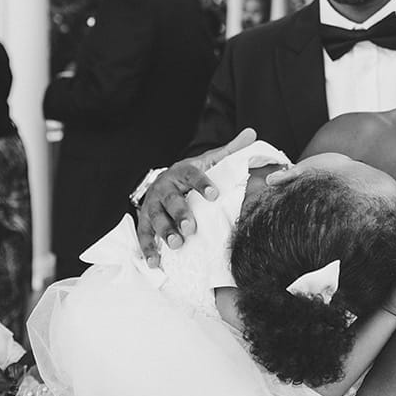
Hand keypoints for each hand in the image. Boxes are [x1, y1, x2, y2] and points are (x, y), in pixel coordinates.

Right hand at [137, 128, 255, 262]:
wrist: (163, 180)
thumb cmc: (191, 174)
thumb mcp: (209, 160)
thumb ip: (230, 150)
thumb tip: (251, 134)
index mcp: (182, 171)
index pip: (192, 175)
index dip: (203, 184)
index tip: (215, 194)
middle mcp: (165, 186)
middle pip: (171, 200)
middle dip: (180, 213)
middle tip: (190, 227)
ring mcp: (153, 204)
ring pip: (156, 218)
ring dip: (165, 231)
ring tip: (176, 244)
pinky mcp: (144, 219)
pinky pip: (144, 234)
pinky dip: (148, 248)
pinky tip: (155, 261)